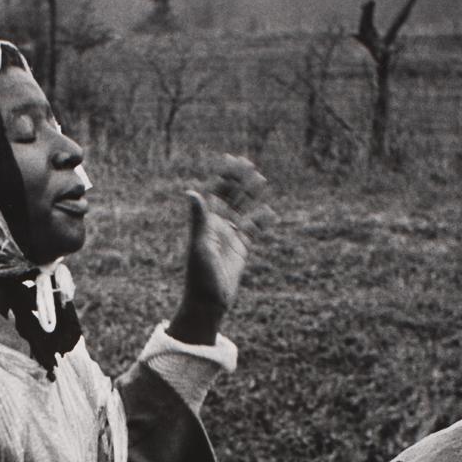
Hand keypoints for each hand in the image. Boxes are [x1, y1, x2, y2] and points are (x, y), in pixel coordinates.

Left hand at [169, 155, 275, 344]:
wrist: (208, 302)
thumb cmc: (200, 276)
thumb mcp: (200, 245)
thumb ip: (199, 218)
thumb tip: (191, 192)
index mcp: (206, 223)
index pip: (215, 193)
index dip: (223, 176)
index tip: (232, 159)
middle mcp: (217, 227)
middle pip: (230, 198)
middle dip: (239, 181)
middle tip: (250, 164)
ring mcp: (230, 237)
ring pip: (243, 210)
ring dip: (251, 195)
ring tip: (262, 180)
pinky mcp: (241, 250)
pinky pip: (253, 231)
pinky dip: (261, 221)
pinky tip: (271, 213)